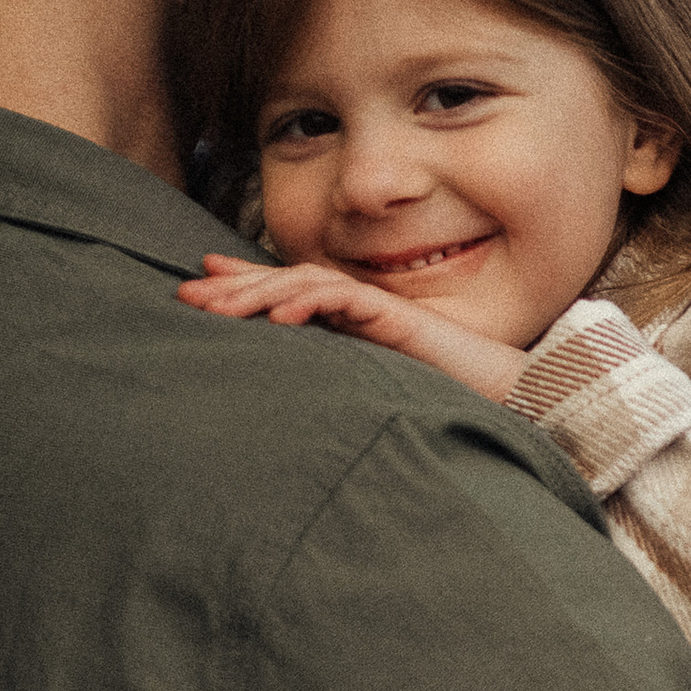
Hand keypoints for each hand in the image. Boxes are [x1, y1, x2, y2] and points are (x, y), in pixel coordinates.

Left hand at [176, 254, 527, 399]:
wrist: (504, 399)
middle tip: (186, 296)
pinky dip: (308, 302)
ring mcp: (375, 308)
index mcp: (347, 324)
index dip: (241, 285)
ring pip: (305, 282)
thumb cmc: (445, 401)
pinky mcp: (395, 315)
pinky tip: (279, 318)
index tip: (195, 286)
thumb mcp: (371, 393)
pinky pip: (343, 298)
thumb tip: (281, 408)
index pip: (285, 293)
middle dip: (233, 288)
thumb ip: (333, 384)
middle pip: (283, 282)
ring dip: (257, 292)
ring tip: (217, 308)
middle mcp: (356, 309)